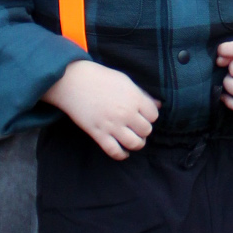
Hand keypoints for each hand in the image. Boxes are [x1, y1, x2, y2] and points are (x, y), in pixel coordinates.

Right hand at [45, 60, 159, 158]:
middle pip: (146, 131)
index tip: (143, 115)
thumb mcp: (125, 81)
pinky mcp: (98, 134)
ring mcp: (112, 125)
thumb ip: (142, 95)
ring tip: (133, 139)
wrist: (73, 81)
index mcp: (134, 98)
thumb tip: (158, 105)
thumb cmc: (100, 78)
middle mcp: (125, 113)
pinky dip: (121, 154)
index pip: (153, 116)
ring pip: (134, 143)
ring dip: (136, 143)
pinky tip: (123, 151)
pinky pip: (114, 151)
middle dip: (143, 130)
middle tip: (137, 127)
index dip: (149, 116)